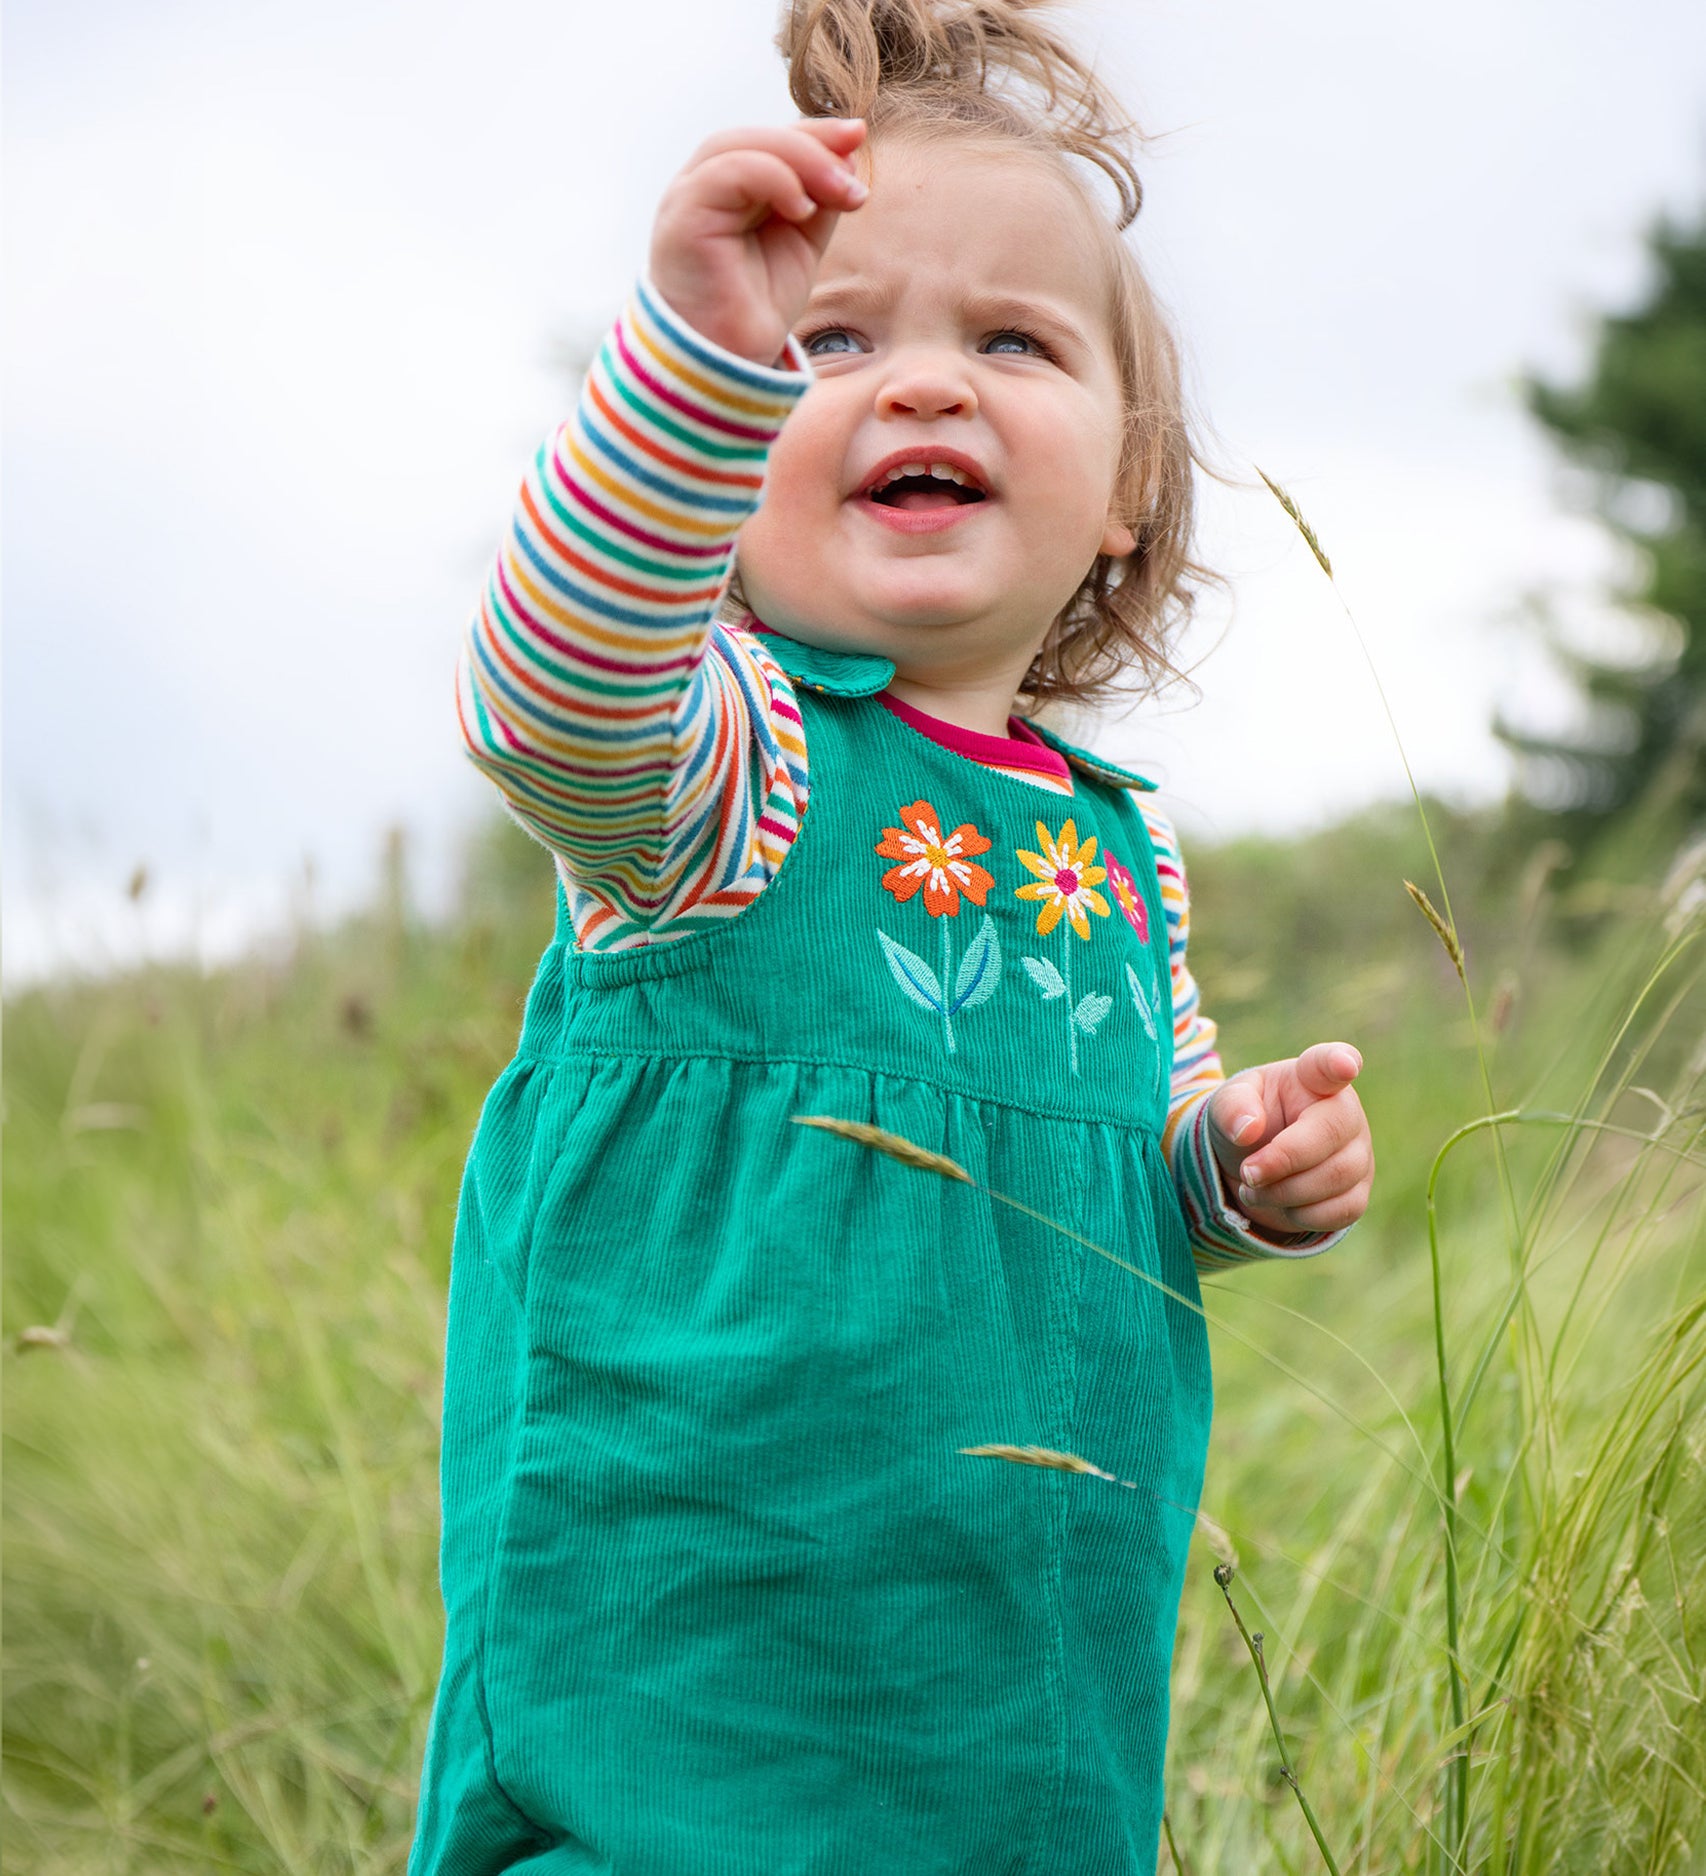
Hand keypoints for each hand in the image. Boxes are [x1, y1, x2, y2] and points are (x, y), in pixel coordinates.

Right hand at [649, 118, 868, 366]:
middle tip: (853, 175)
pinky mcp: (683, 215)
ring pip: (743, 147)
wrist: (730, 360)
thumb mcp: (801, 243)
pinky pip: (731, 172)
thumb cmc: (756, 307)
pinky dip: (774, 178)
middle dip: (813, 145)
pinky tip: (803, 209)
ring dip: (801, 161)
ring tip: (840, 193)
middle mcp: (700, 186)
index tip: (857, 136)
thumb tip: (845, 155)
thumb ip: (818, 199)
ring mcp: (687, 197)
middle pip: (757, 138)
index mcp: (725, 188)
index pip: (768, 142)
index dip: (813, 134)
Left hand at [1206, 1042, 1372, 1238]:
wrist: (1254, 1167)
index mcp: (1310, 1078)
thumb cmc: (1246, 1121)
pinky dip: (1301, 1214)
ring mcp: (1359, 1153)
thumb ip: (1232, 1107)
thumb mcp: (1226, 1105)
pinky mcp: (1358, 1192)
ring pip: (1335, 1178)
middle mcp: (1344, 1111)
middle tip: (1248, 1172)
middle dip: (1281, 1160)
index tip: (1344, 1065)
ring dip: (1283, 1192)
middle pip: (1328, 1135)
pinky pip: (1341, 1211)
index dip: (1339, 1062)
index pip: (1328, 1064)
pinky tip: (1282, 1204)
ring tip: (1254, 1187)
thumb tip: (1247, 1129)